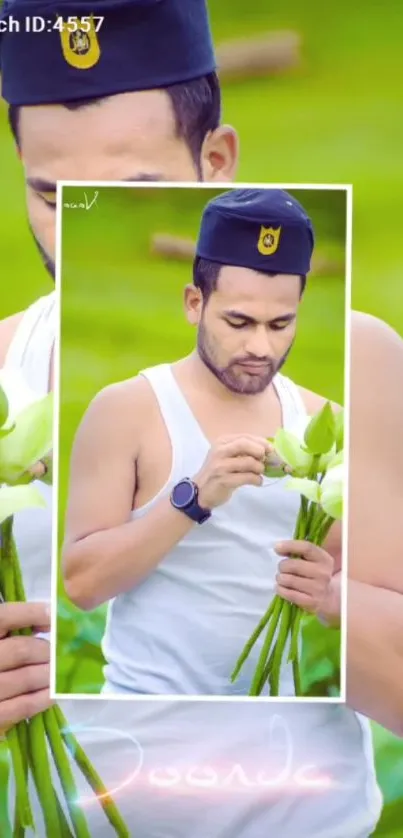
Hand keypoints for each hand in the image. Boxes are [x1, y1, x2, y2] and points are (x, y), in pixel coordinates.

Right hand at [0, 602, 52, 733]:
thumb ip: (14, 625)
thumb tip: (48, 619)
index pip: (5, 617)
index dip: (32, 613)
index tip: (53, 615)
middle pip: (22, 650)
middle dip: (47, 651)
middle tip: (59, 653)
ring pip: (26, 677)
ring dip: (49, 674)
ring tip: (58, 672)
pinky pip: (23, 706)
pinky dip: (42, 698)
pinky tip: (52, 694)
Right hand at [194, 434, 272, 508]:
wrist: (200, 492)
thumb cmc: (217, 473)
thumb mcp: (226, 456)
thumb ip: (242, 450)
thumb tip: (267, 449)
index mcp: (221, 442)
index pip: (245, 437)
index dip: (261, 442)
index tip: (271, 449)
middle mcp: (219, 451)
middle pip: (245, 444)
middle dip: (260, 451)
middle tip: (265, 460)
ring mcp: (220, 466)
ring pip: (248, 462)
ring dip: (259, 469)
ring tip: (259, 473)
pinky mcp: (224, 480)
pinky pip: (247, 477)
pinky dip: (257, 480)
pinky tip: (257, 482)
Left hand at [274, 540, 339, 625]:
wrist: (329, 597)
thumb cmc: (315, 574)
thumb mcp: (313, 560)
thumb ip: (299, 552)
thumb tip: (278, 547)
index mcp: (324, 559)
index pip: (306, 548)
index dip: (290, 546)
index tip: (276, 547)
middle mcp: (323, 573)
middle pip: (293, 565)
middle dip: (282, 566)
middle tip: (282, 569)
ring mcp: (318, 589)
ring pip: (288, 580)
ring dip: (280, 578)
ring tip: (282, 579)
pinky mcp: (312, 602)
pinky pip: (289, 594)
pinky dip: (280, 589)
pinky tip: (281, 587)